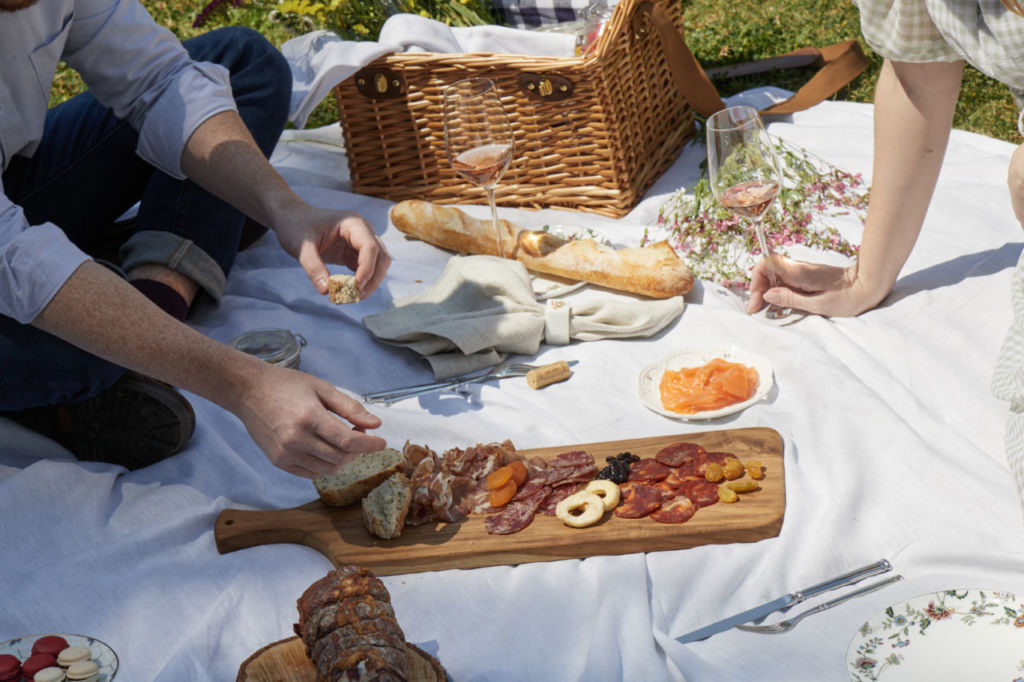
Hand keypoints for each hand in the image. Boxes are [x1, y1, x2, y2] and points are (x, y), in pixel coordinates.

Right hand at [234, 362, 387, 478]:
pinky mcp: (278, 461)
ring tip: (339, 439)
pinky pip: (311, 473)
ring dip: (341, 458)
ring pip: (328, 469)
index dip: (369, 444)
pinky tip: (323, 448)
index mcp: (309, 417)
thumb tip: (375, 424)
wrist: (249, 391)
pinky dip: (324, 465)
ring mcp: (285, 453)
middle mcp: (296, 439)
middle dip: (356, 449)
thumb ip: (350, 407)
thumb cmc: (287, 385)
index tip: (382, 442)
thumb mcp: (322, 388)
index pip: (347, 441)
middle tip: (358, 433)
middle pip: (340, 457)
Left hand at [274, 205, 390, 297]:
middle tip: (353, 297)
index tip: (353, 288)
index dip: (366, 269)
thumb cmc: (296, 226)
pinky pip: (366, 269)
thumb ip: (313, 267)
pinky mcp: (354, 253)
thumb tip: (327, 291)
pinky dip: (361, 282)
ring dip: (369, 283)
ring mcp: (360, 242)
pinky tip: (347, 292)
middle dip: (371, 279)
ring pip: (378, 265)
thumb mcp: (301, 247)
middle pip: (381, 257)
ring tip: (350, 297)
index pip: (370, 247)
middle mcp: (362, 231)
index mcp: (352, 223)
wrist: (292, 218)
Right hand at [747, 255, 883, 317]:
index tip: (757, 299)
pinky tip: (778, 303)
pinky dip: (776, 290)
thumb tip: (768, 294)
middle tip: (757, 309)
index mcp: (799, 272)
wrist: (868, 286)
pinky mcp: (806, 276)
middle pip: (767, 270)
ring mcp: (802, 271)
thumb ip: (791, 299)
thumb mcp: (819, 304)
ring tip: (764, 308)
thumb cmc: (848, 298)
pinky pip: (784, 280)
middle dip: (758, 288)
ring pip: (774, 275)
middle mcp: (798, 268)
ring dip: (765, 290)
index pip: (766, 264)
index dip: (756, 279)